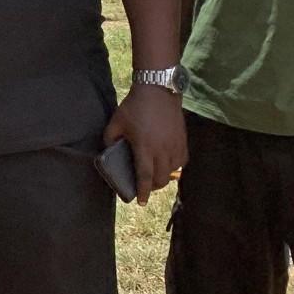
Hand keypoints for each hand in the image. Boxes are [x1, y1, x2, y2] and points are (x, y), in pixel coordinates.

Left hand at [103, 86, 186, 204]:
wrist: (158, 91)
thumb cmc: (134, 107)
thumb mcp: (116, 123)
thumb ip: (110, 140)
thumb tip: (109, 152)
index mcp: (145, 148)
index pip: (145, 176)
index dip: (143, 191)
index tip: (141, 202)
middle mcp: (163, 150)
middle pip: (161, 179)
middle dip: (153, 187)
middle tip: (145, 187)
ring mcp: (175, 146)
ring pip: (173, 172)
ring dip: (164, 178)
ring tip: (155, 176)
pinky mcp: (183, 141)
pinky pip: (182, 162)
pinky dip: (174, 167)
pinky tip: (167, 164)